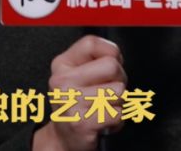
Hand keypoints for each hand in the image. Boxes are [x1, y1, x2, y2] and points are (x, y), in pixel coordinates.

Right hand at [33, 35, 126, 150]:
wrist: (64, 138)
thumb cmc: (77, 104)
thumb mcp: (77, 75)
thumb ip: (94, 59)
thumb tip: (116, 55)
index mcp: (62, 65)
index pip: (92, 43)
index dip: (110, 51)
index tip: (110, 63)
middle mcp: (62, 82)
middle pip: (111, 66)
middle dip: (119, 79)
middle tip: (109, 91)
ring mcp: (71, 102)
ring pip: (119, 91)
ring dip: (119, 103)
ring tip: (105, 107)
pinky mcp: (83, 122)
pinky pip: (118, 113)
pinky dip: (117, 120)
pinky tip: (104, 121)